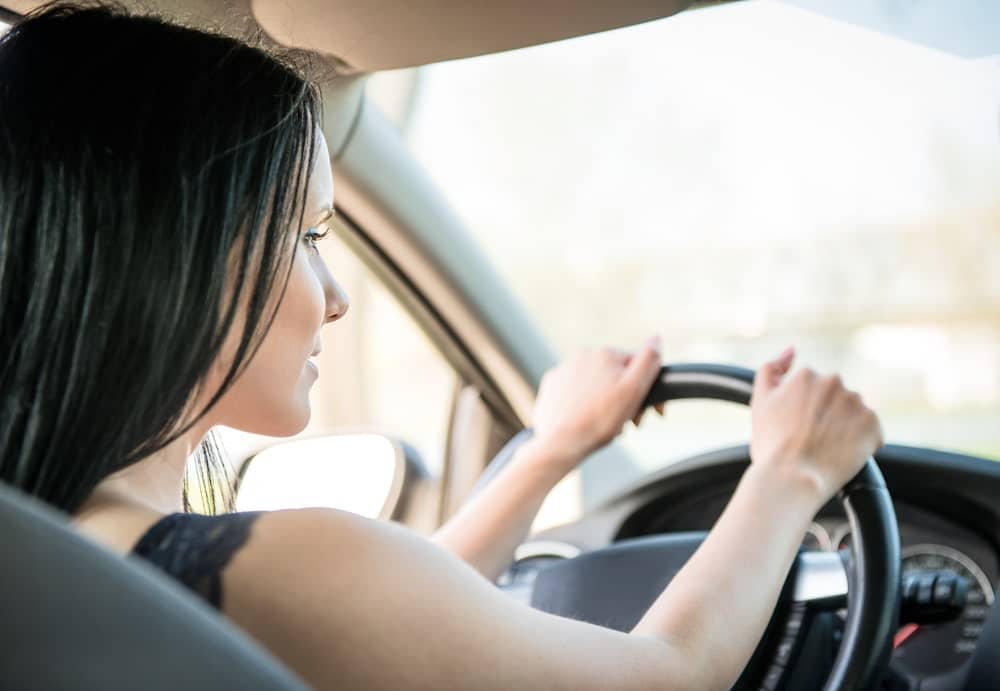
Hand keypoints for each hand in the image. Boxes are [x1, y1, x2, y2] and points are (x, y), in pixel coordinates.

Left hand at [530, 335, 664, 473]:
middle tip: (629, 423)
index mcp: (604, 354)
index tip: (651, 412)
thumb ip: (648, 361)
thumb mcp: (634, 389)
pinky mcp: (551, 386)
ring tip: (607, 425)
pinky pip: (575, 393)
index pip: (636, 366)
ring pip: (595, 385)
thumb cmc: (600, 419)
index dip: (645, 389)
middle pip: (614, 376)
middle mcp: (581, 356)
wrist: (561, 441)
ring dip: (605, 401)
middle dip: (625, 397)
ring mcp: (563, 370)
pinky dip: (583, 404)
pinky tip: (587, 419)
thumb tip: (656, 338)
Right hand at [749, 347, 883, 505]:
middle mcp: (834, 382)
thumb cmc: (771, 445)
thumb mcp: (760, 401)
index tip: (799, 430)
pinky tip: (843, 456)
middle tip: (812, 441)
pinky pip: (871, 432)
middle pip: (835, 400)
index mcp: (806, 375)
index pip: (813, 392)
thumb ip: (772, 369)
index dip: (806, 413)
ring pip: (853, 415)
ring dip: (845, 429)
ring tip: (827, 450)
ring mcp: (855, 402)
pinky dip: (862, 444)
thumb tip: (791, 350)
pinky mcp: (873, 424)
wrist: (791, 478)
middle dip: (828, 417)